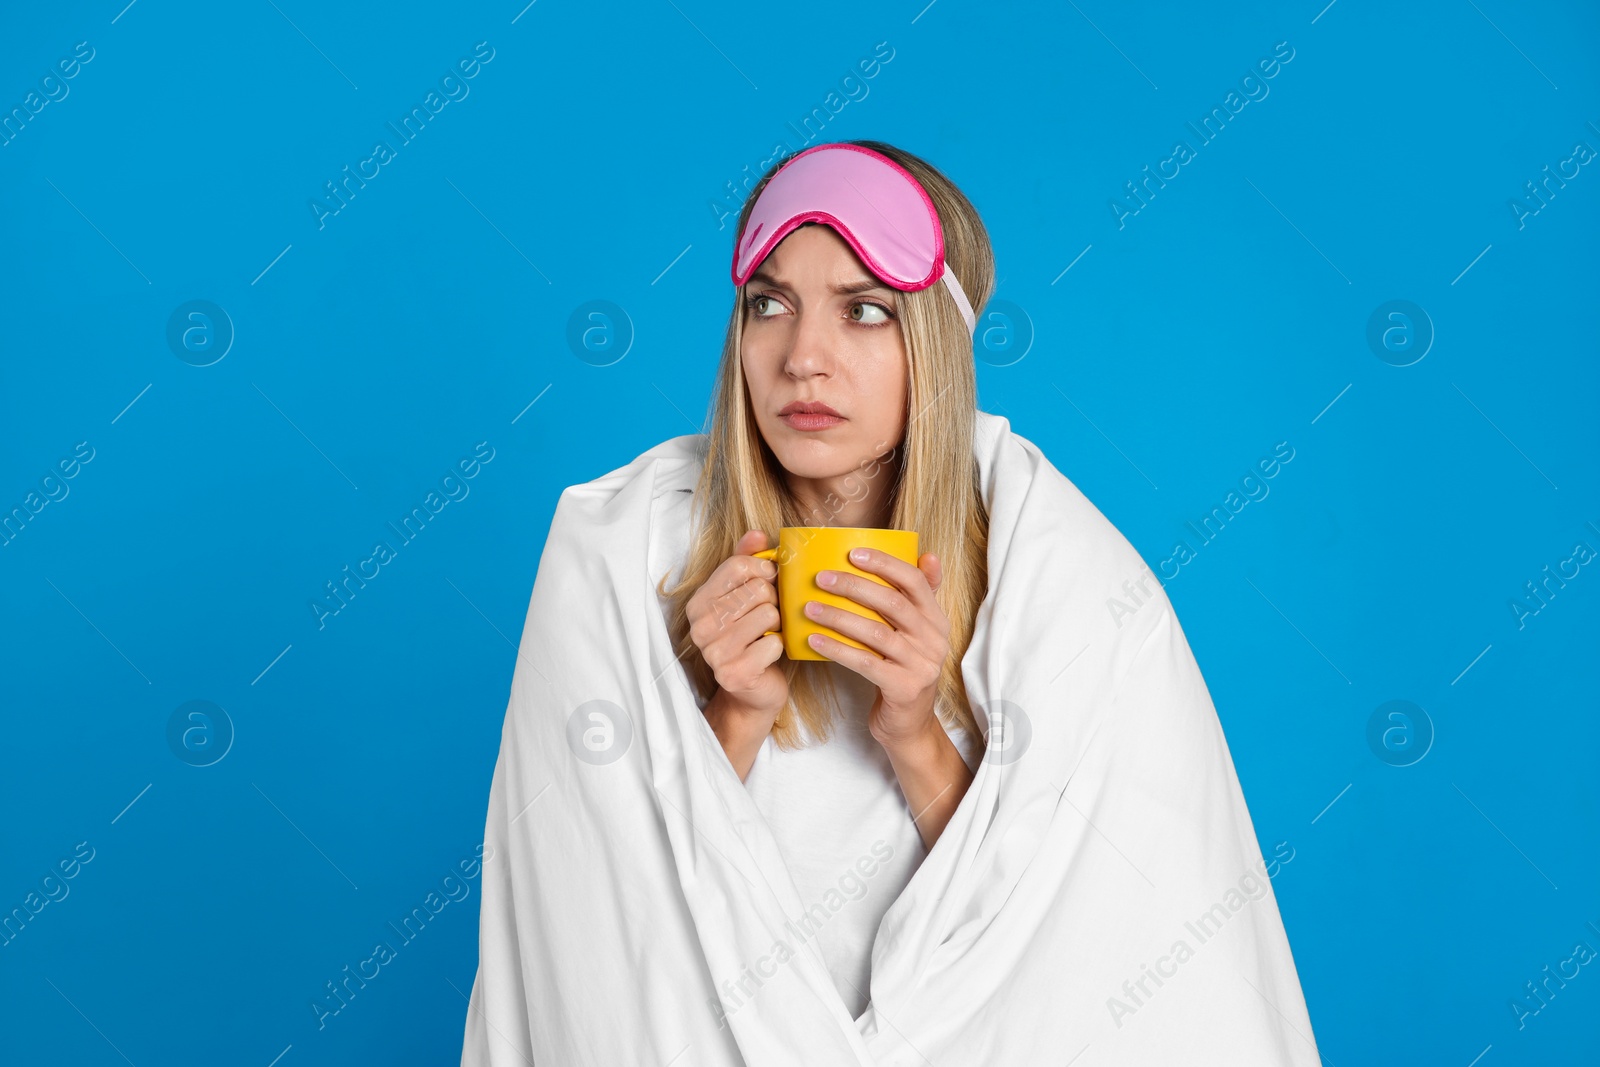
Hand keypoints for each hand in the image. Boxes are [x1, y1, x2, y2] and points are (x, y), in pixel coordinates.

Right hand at [686, 530, 786, 723]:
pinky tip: (768, 654)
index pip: (738, 566)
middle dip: (773, 600)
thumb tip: (757, 533)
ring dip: (778, 625)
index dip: (763, 570)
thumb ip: (747, 561)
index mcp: (698, 602)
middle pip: (757, 589)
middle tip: (768, 617)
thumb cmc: (751, 637)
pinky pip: (774, 643)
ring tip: (768, 634)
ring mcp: (714, 652)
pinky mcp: (734, 673)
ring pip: (768, 614)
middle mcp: (700, 626)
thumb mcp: (744, 595)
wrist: (751, 691)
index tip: (768, 582)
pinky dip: (779, 648)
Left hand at [803, 547, 950, 748]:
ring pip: (876, 632)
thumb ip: (920, 598)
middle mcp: (934, 640)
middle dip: (854, 586)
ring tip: (809, 607)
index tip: (853, 553)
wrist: (909, 725)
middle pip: (893, 603)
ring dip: (838, 617)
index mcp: (936, 620)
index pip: (915, 581)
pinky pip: (864, 663)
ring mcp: (921, 665)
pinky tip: (813, 640)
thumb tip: (926, 554)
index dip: (885, 564)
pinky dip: (837, 649)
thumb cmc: (904, 671)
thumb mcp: (918, 634)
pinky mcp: (903, 688)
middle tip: (822, 578)